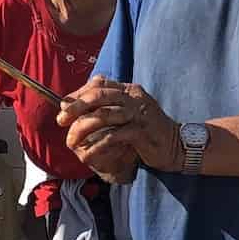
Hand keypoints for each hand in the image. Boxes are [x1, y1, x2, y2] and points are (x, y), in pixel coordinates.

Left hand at [58, 76, 183, 175]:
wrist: (177, 146)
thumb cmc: (150, 132)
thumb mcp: (131, 114)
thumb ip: (112, 107)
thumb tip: (82, 109)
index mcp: (131, 91)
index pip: (100, 84)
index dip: (79, 93)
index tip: (63, 106)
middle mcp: (134, 98)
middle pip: (98, 96)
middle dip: (76, 107)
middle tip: (61, 120)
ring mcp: (139, 114)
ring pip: (103, 115)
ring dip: (82, 128)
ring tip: (71, 141)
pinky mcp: (141, 132)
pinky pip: (113, 136)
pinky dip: (97, 146)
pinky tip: (88, 155)